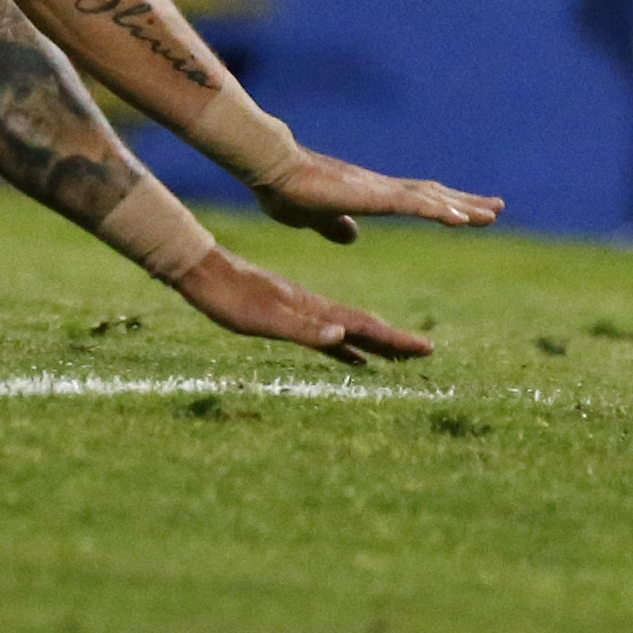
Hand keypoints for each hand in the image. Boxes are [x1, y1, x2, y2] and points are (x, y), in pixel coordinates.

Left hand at [176, 247, 430, 359]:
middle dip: (395, 342)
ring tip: (398, 358)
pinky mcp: (289, 318)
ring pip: (349, 332)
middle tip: (425, 353)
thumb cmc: (232, 300)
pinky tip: (353, 356)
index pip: (365, 326)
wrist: (206, 274)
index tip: (426, 348)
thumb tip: (342, 335)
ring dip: (375, 346)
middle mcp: (316, 310)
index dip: (395, 339)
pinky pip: (327, 337)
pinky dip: (345, 348)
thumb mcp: (266, 319)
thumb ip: (303, 328)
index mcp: (315, 309)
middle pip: (364, 328)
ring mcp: (304, 314)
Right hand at [253, 147, 504, 246]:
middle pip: (433, 195)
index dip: (443, 205)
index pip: (417, 200)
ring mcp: (380, 189)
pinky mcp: (373, 195)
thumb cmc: (288, 190)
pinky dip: (440, 211)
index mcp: (371, 195)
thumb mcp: (316, 218)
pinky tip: (462, 220)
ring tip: (492, 214)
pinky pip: (415, 205)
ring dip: (462, 206)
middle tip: (497, 208)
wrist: (273, 171)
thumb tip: (351, 236)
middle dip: (465, 202)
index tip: (468, 212)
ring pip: (431, 198)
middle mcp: (382, 188)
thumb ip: (335, 226)